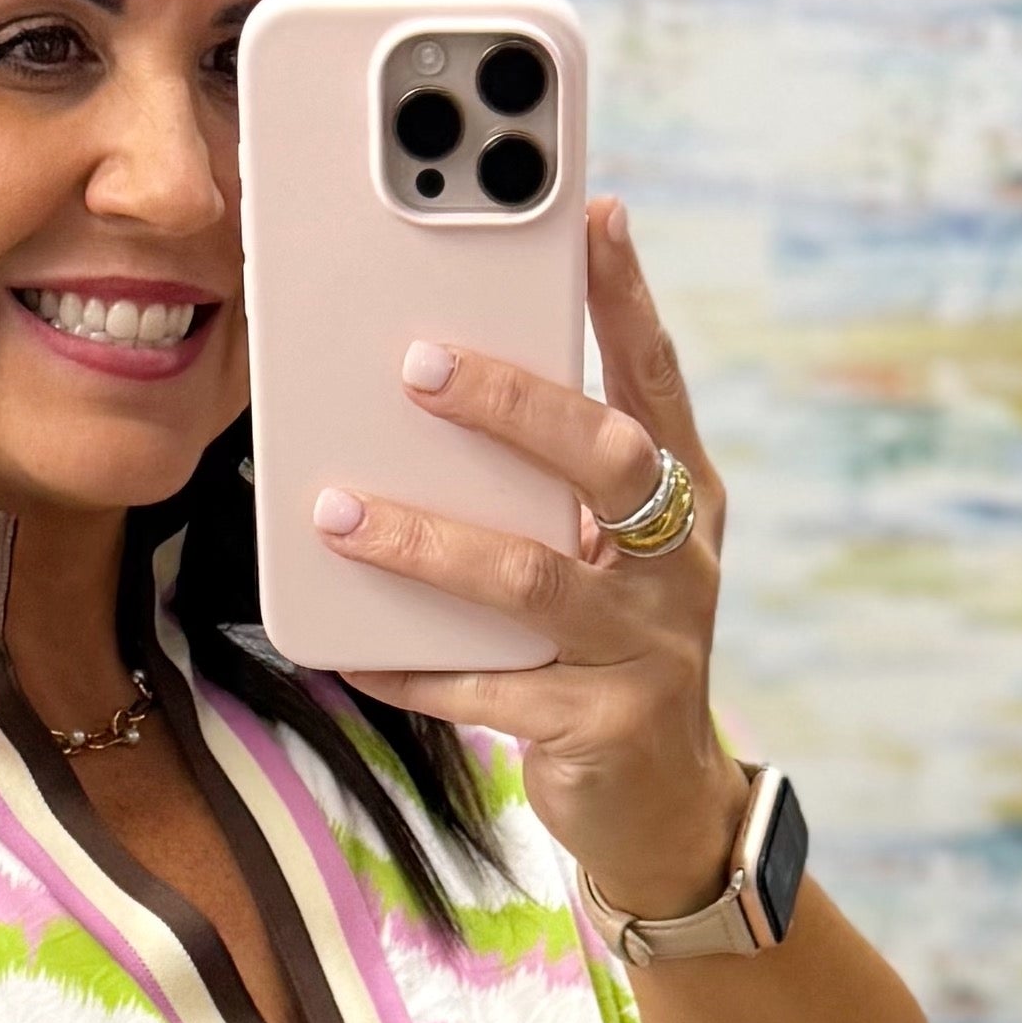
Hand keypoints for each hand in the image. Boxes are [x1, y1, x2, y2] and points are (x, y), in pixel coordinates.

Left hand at [318, 194, 740, 922]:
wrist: (664, 808)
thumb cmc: (613, 653)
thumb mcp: (603, 558)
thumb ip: (548, 487)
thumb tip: (430, 390)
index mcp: (684, 502)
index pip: (656, 380)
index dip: (627, 298)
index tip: (590, 214)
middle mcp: (677, 564)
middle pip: (603, 460)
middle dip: (512, 405)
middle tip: (418, 365)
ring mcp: (645, 648)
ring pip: (529, 579)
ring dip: (426, 541)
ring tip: (337, 512)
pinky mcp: (598, 727)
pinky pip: (486, 690)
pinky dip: (411, 667)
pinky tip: (348, 646)